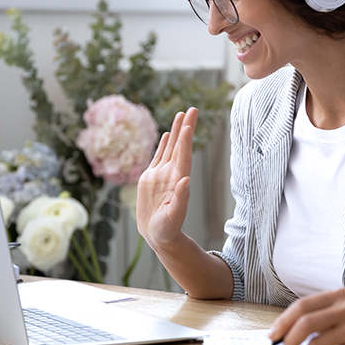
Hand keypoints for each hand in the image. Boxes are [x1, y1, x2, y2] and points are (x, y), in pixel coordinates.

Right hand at [136, 107, 197, 250]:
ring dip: (177, 130)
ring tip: (181, 113)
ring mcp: (162, 174)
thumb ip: (181, 199)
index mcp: (178, 181)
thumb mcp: (174, 217)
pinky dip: (165, 144)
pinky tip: (169, 133)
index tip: (189, 125)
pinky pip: (159, 156)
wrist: (159, 236)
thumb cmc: (168, 230)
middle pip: (180, 146)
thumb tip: (186, 180)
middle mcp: (172, 174)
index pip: (184, 157)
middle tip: (193, 108)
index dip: (186, 141)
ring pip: (170, 147)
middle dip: (186, 127)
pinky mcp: (152, 178)